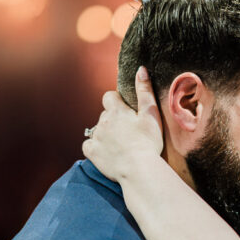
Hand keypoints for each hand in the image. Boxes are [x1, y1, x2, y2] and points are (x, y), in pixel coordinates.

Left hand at [82, 66, 163, 181]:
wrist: (139, 169)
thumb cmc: (148, 142)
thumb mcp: (151, 114)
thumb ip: (144, 91)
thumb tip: (141, 69)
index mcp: (116, 111)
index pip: (109, 97)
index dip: (116, 102)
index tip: (126, 112)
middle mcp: (103, 121)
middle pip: (104, 115)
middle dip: (112, 120)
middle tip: (127, 132)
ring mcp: (96, 137)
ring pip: (97, 130)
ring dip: (105, 134)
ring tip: (119, 145)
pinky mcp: (92, 152)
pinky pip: (88, 145)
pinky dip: (95, 147)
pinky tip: (106, 152)